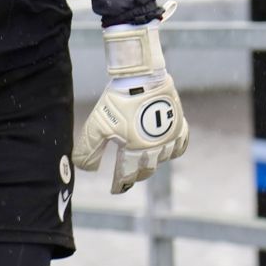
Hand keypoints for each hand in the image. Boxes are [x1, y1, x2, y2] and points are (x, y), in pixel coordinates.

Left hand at [71, 4, 189, 193]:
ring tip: (146, 162)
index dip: (119, 184)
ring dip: (155, 162)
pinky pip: (182, 143)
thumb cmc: (116, 100)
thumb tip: (83, 169)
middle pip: (147, 169)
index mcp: (135, 149)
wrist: (140, 76)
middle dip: (136, 173)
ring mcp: (170, 136)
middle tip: (129, 175)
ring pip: (164, 158)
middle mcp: (155, 147)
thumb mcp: (97, 125)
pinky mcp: (179, 122)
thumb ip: (89, 149)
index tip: (115, 189)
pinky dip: (176, 149)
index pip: (126, 174)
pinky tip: (169, 149)